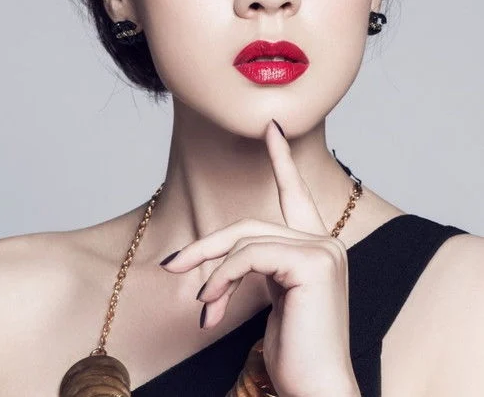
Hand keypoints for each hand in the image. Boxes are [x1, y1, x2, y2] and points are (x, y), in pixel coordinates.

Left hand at [159, 119, 359, 396]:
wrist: (318, 391)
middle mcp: (325, 242)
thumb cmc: (297, 354)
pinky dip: (222, 278)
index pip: (296, 194)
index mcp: (317, 248)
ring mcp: (323, 250)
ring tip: (199, 303)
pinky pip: (250, 256)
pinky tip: (211, 304)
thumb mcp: (274, 300)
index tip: (271, 128)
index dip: (282, 160)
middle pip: (251, 224)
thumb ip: (259, 268)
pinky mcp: (312, 263)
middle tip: (173, 265)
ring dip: (211, 270)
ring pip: (246, 238)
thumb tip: (219, 262)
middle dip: (208, 245)